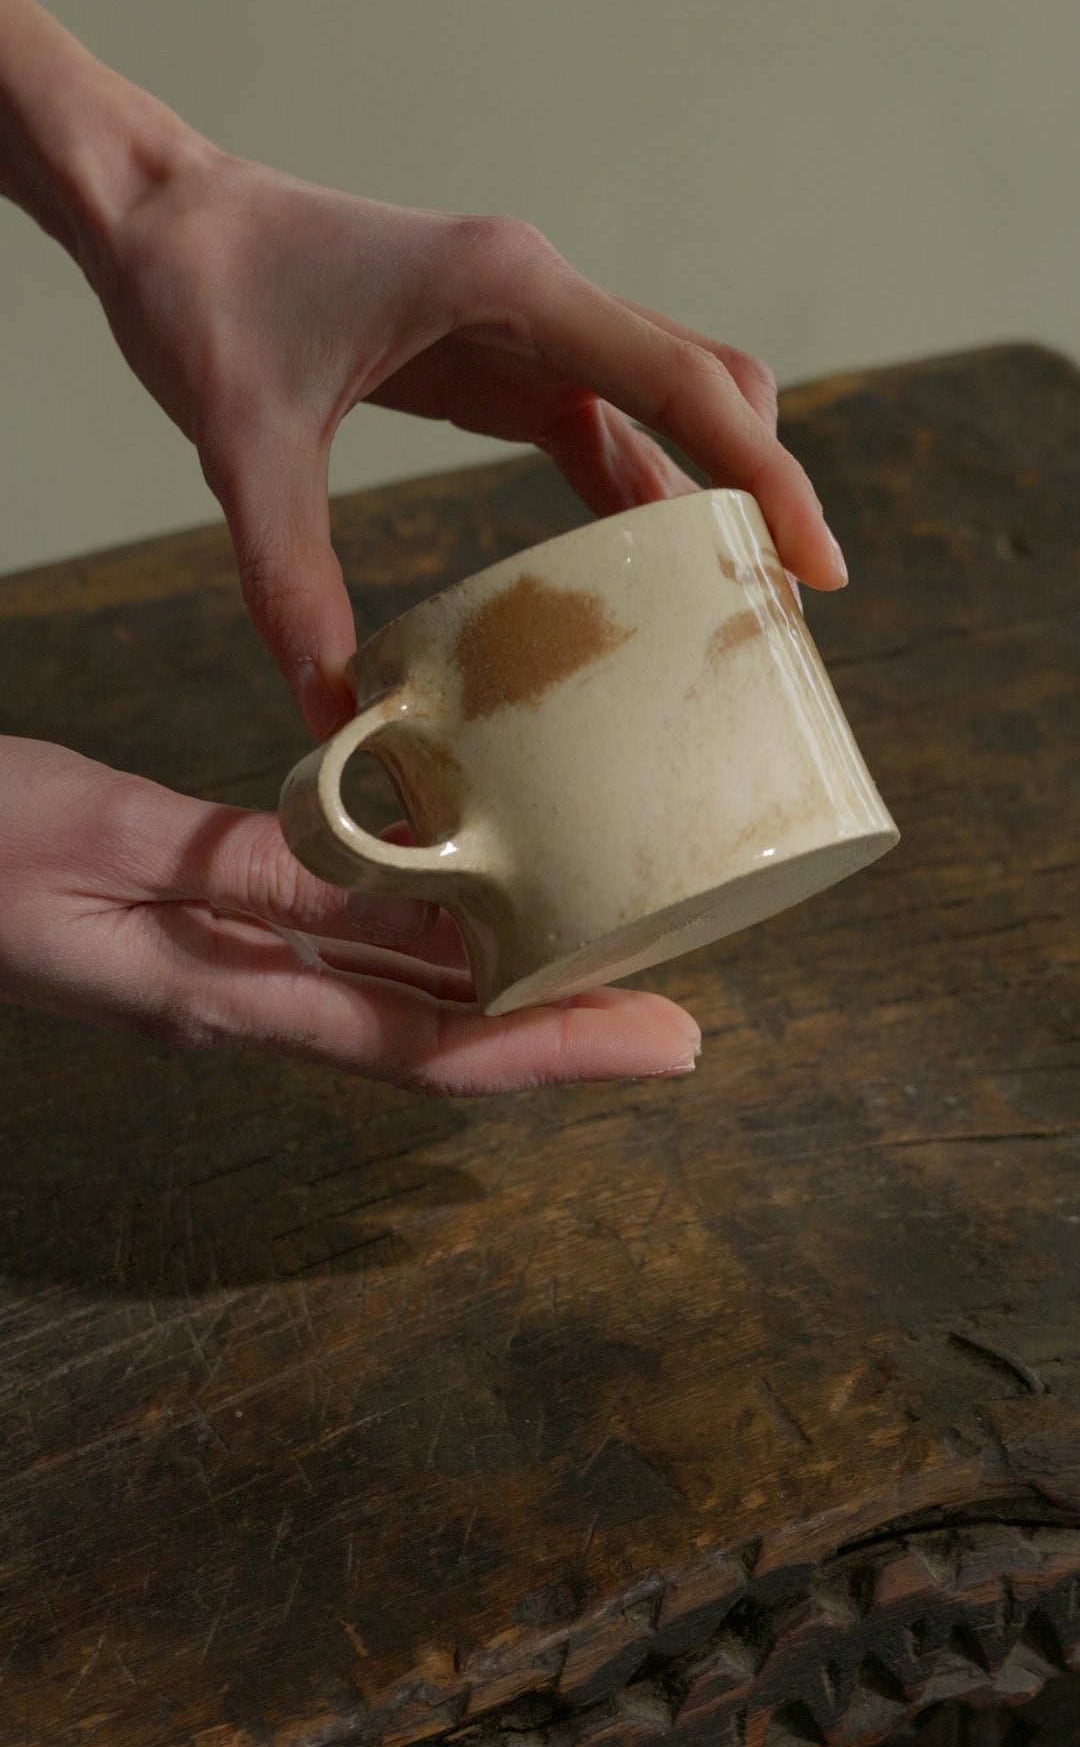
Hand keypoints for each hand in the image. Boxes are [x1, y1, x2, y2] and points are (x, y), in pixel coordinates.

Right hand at [0, 738, 699, 1094]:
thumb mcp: (127, 846)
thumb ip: (270, 876)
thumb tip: (422, 907)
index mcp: (228, 996)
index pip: (426, 1048)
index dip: (552, 1053)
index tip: (659, 1047)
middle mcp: (249, 1003)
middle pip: (437, 1038)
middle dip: (558, 1034)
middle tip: (675, 1021)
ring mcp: (235, 976)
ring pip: (403, 1002)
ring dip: (508, 996)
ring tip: (609, 966)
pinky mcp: (220, 935)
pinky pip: (352, 954)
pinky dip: (433, 944)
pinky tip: (480, 913)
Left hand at [91, 148, 846, 736]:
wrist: (159, 217)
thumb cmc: (202, 294)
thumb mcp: (240, 441)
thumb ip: (287, 574)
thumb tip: (332, 714)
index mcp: (509, 288)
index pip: (678, 382)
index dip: (762, 472)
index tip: (817, 561)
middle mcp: (539, 295)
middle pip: (701, 387)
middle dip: (758, 487)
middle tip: (792, 602)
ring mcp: (526, 324)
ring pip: (661, 408)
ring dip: (705, 495)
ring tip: (736, 602)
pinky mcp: (497, 356)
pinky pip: (599, 428)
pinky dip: (635, 493)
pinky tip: (641, 570)